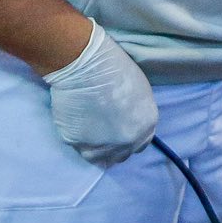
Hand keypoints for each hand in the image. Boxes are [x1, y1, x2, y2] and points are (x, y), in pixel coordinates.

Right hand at [43, 22, 157, 166]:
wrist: (85, 66)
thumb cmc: (114, 67)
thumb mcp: (139, 93)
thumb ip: (136, 114)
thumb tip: (127, 123)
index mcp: (146, 127)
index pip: (140, 144)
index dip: (128, 138)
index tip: (118, 131)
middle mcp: (128, 141)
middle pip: (121, 154)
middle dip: (112, 146)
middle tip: (100, 130)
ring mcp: (102, 146)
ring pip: (97, 156)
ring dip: (93, 146)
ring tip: (86, 128)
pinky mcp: (78, 143)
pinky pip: (77, 146)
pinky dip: (76, 136)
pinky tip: (75, 120)